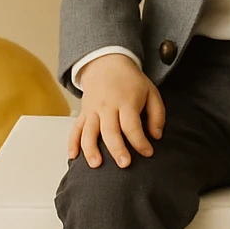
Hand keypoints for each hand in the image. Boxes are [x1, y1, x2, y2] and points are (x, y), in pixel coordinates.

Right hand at [68, 53, 165, 168]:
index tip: (148, 153)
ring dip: (90, 149)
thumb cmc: (131, 81)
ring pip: (89, 131)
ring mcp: (92, 110)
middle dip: (117, 149)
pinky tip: (73, 156)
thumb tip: (156, 136)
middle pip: (110, 131)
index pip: (132, 126)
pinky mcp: (83, 113)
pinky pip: (75, 128)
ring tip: (96, 165)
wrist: (107, 63)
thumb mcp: (151, 92)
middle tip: (124, 164)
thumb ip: (157, 115)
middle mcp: (107, 107)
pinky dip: (72, 142)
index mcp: (126, 102)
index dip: (140, 141)